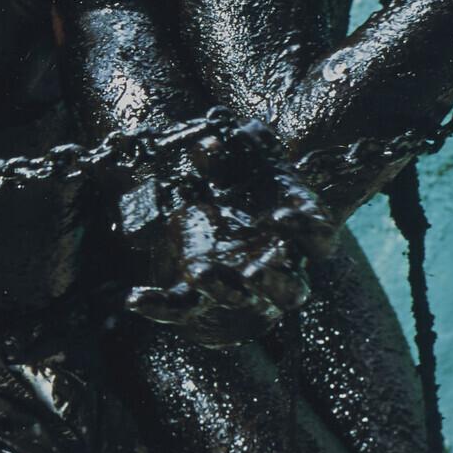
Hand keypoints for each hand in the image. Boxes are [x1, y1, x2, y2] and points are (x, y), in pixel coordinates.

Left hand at [116, 141, 311, 330]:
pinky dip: (157, 305)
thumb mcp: (245, 160)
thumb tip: (209, 144)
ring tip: (199, 270)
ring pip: (238, 300)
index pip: (319, 240)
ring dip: (220, 288)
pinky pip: (180, 307)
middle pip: (289, 291)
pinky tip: (132, 298)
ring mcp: (237, 287)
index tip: (284, 216)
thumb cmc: (248, 183)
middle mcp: (274, 267)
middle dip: (272, 282)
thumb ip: (234, 147)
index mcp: (296, 235)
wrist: (223, 214)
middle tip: (254, 272)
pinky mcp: (199, 297)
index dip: (308, 231)